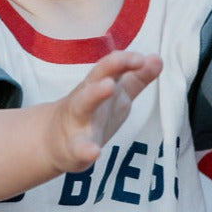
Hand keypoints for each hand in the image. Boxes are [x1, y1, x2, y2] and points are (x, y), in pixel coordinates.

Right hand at [51, 50, 162, 170]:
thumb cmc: (92, 114)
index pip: (112, 67)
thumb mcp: (117, 95)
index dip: (126, 60)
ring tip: (109, 86)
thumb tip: (158, 59)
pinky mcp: (73, 147)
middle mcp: (86, 98)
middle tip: (121, 59)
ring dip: (95, 93)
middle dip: (109, 66)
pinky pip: (78, 148)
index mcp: (98, 85)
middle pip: (96, 76)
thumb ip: (137, 78)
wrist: (54, 141)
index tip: (142, 59)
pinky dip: (85, 150)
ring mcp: (78, 121)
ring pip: (83, 104)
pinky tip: (93, 152)